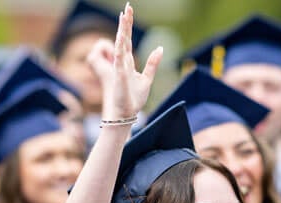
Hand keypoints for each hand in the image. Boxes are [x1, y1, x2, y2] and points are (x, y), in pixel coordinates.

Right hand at [87, 4, 162, 122]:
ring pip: (121, 45)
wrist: (126, 114)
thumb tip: (161, 48)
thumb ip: (153, 63)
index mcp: (128, 63)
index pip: (127, 40)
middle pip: (123, 38)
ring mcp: (120, 68)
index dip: (128, 25)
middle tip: (127, 7)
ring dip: (122, 31)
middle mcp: (122, 62)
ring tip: (123, 16)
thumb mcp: (147, 79)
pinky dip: (120, 48)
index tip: (128, 11)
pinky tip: (121, 38)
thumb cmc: (134, 99)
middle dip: (125, 23)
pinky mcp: (119, 76)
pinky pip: (119, 60)